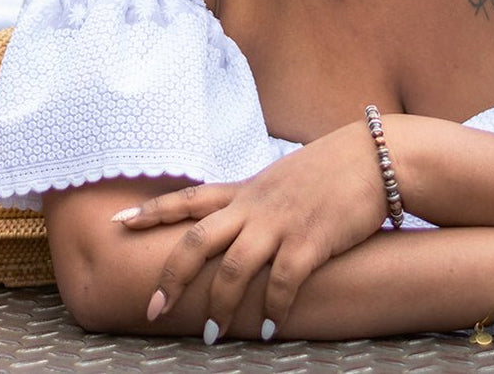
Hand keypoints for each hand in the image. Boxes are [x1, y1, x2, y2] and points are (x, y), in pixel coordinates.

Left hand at [113, 121, 385, 339]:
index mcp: (245, 192)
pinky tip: (266, 331)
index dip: (151, 210)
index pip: (188, 199)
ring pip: (234, 269)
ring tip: (210, 335)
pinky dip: (272, 311)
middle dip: (171, 277)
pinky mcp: (310, 242)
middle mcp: (254, 207)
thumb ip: (255, 201)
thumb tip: (236, 221)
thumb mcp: (281, 179)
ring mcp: (280, 224)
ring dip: (220, 306)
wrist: (375, 157)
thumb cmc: (330, 171)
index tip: (118, 222)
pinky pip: (282, 284)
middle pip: (197, 241)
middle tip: (152, 310)